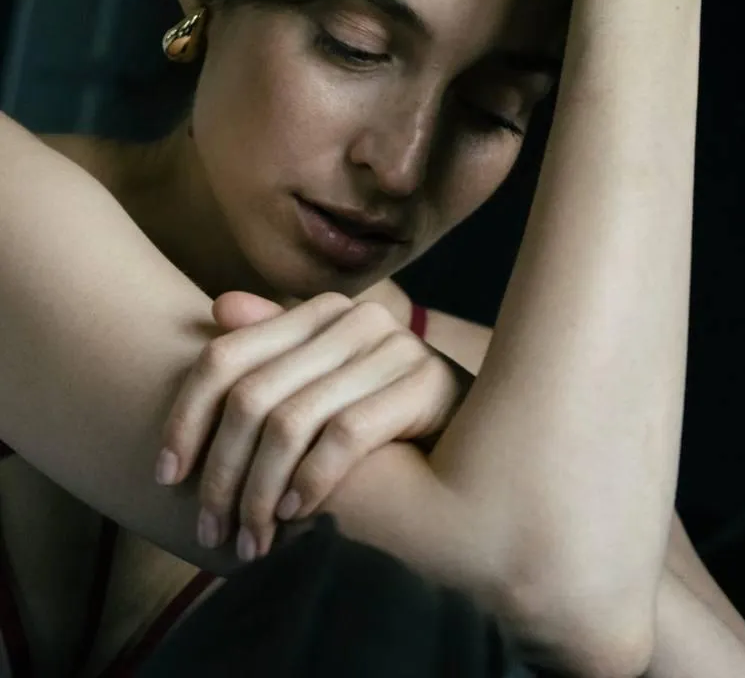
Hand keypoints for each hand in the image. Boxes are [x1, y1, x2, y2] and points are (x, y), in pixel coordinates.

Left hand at [155, 290, 469, 559]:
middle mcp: (352, 319)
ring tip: (247, 539)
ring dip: (258, 492)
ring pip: (291, 421)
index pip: (224, 356)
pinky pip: (345, 435)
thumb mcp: (323, 377)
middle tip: (207, 529)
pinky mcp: (422, 384)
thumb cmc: (383, 408)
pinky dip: (311, 481)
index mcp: (318, 311)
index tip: (166, 475)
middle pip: (250, 395)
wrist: (476, 428)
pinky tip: (295, 514)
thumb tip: (216, 307)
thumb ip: (272, 346)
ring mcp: (390, 348)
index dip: (185, 416)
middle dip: (220, 471)